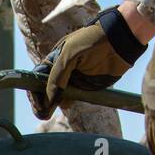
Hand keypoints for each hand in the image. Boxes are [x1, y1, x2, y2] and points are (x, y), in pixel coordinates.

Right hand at [30, 7, 147, 119]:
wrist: (120, 41)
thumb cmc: (93, 41)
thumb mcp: (70, 54)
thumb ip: (58, 76)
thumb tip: (49, 100)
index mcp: (54, 59)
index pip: (36, 78)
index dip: (34, 91)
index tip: (38, 103)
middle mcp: (61, 70)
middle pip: (43, 90)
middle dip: (40, 102)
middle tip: (43, 113)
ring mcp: (72, 79)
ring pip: (56, 96)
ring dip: (51, 106)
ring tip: (48, 114)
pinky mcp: (84, 87)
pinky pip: (71, 99)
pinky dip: (66, 104)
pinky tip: (65, 105)